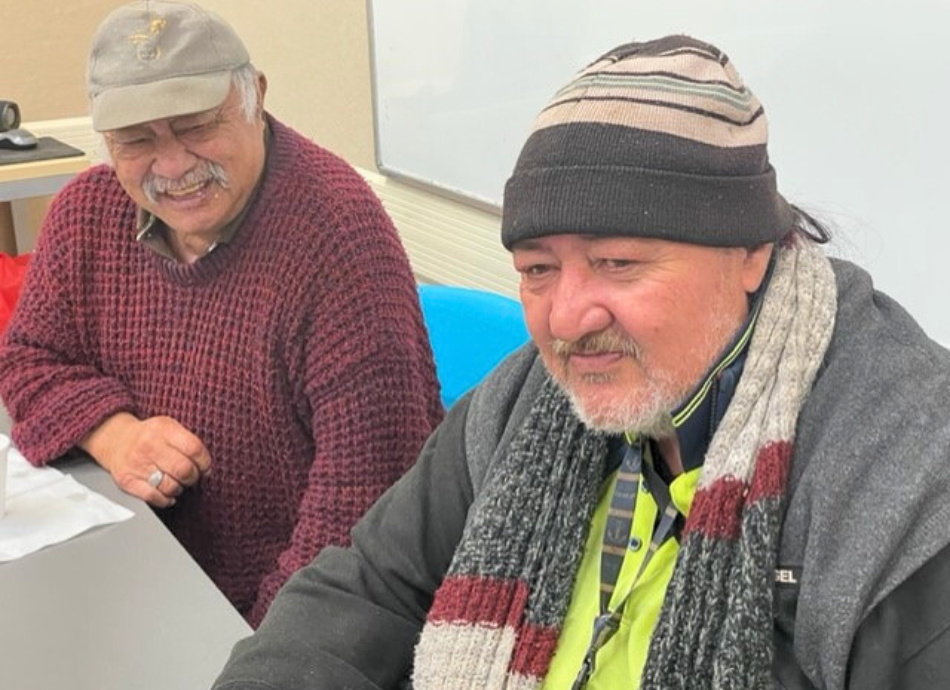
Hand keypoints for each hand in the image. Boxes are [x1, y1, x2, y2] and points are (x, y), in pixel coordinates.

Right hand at [80, 412, 211, 506]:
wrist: (115, 439)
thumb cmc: (149, 436)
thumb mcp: (169, 427)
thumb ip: (188, 442)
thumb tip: (206, 468)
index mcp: (164, 429)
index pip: (194, 449)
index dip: (205, 463)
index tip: (205, 468)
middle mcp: (150, 446)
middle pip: (184, 469)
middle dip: (193, 477)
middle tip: (191, 477)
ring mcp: (137, 464)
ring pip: (170, 486)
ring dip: (179, 489)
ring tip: (177, 483)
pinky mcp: (127, 480)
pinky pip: (153, 496)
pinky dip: (164, 499)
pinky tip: (167, 495)